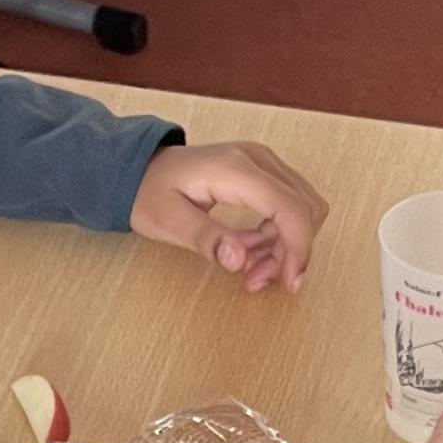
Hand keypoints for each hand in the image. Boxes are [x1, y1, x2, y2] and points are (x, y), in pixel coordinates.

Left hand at [129, 138, 325, 292]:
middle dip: (289, 252)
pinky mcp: (263, 172)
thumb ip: (206, 240)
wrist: (140, 169)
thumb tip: (239, 261)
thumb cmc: (150, 192)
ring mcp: (263, 162)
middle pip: (303, 209)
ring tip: (249, 268)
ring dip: (285, 245)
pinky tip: (250, 250)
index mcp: (235, 168)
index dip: (298, 248)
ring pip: (301, 208)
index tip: (290, 283)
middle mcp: (257, 159)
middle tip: (255, 279)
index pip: (290, 208)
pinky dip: (279, 234)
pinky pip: (289, 205)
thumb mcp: (168, 221)